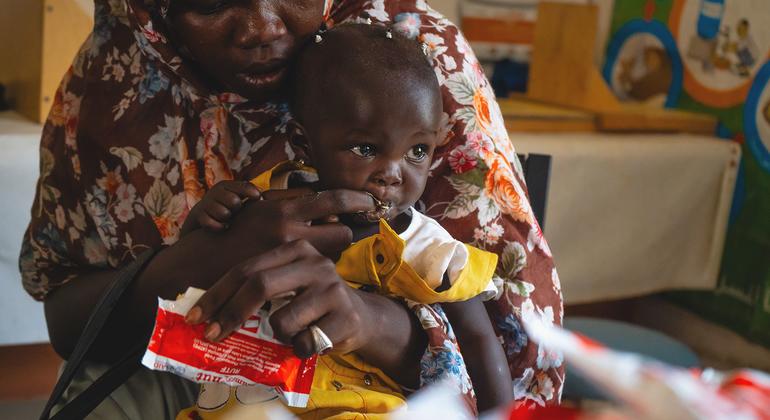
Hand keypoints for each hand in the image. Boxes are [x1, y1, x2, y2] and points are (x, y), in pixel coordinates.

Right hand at [182, 181, 260, 233]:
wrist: (200, 215)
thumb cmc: (226, 206)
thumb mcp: (237, 196)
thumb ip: (250, 193)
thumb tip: (263, 197)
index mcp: (226, 185)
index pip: (243, 186)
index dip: (252, 193)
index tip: (258, 199)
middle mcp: (215, 192)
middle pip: (234, 202)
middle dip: (237, 209)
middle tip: (235, 211)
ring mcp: (206, 203)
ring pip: (224, 213)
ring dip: (227, 219)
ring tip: (228, 219)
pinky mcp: (199, 215)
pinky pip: (211, 223)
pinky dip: (219, 227)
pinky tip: (224, 227)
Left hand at [185, 239, 371, 357]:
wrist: (361, 317)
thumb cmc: (313, 301)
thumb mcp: (288, 283)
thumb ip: (259, 286)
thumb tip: (206, 311)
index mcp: (296, 249)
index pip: (246, 269)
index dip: (217, 294)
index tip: (195, 316)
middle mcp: (315, 263)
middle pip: (260, 285)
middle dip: (231, 313)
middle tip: (212, 335)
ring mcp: (332, 289)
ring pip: (282, 320)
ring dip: (278, 336)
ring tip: (292, 334)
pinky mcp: (345, 316)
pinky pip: (304, 342)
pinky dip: (299, 349)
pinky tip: (312, 341)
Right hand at [214, 188, 374, 261]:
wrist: (200, 262)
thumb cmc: (232, 229)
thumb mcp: (260, 206)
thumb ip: (291, 203)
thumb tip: (324, 204)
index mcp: (283, 210)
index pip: (333, 200)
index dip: (356, 200)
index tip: (370, 201)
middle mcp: (290, 233)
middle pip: (342, 232)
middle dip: (345, 231)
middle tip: (341, 230)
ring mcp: (290, 258)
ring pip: (333, 254)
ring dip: (332, 250)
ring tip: (318, 248)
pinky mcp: (288, 279)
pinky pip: (317, 270)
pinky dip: (317, 266)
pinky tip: (307, 266)